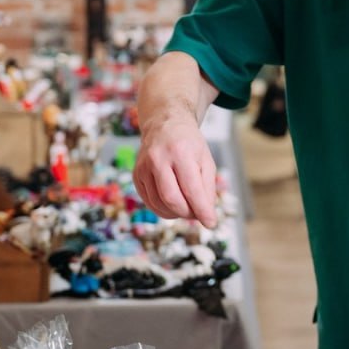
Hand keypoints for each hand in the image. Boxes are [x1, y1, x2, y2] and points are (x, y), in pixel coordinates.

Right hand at [133, 113, 218, 227]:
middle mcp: (158, 158)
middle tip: (196, 213)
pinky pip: (149, 202)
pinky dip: (163, 209)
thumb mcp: (206, 160)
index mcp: (180, 152)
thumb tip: (207, 217)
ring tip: (186, 206)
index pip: (191, 188)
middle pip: (171, 199)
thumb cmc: (189, 144)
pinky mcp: (136, 175)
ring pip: (159, 204)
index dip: (202, 210)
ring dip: (175, 213)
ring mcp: (144, 167)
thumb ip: (208, 189)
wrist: (164, 124)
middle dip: (187, 213)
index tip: (211, 223)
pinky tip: (172, 203)